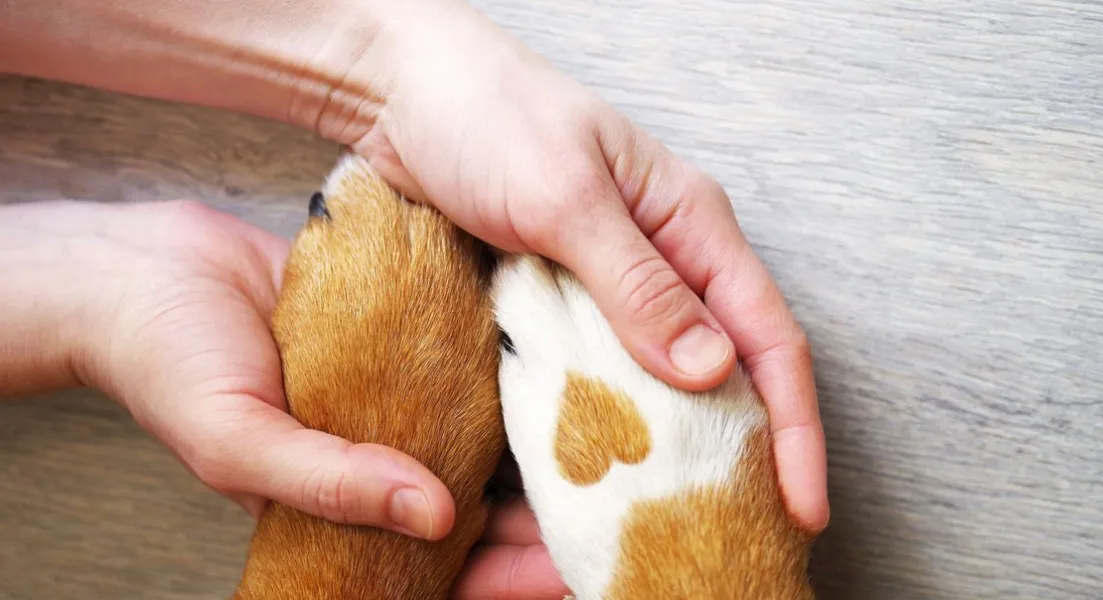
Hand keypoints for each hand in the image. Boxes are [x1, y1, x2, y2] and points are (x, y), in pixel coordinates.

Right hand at [0, 199, 566, 598]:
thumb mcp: (239, 442)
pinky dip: (508, 374)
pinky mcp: (406, 338)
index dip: (504, 577)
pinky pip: (468, 366)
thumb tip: (432, 515)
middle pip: (482, 507)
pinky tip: (564, 360)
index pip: (440, 565)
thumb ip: (330, 482)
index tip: (570, 572)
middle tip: (621, 504)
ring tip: (614, 439)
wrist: (149, 272)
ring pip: (485, 438)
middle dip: (547, 515)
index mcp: (345, 508)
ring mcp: (398, 398)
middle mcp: (383, 456)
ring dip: (542, 443)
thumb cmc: (171, 368)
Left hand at [345, 0, 828, 531]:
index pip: (767, 336)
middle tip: (747, 531)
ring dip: (675, 448)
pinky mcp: (560, 305)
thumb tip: (714, 372)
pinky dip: (610, 425)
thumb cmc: (487, 113)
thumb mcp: (565, 197)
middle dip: (747, 452)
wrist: (399, 91)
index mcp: (691, 224)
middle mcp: (664, 260)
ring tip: (677, 520)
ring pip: (664, 382)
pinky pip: (600, 376)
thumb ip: (638, 285)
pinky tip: (604, 471)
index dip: (793, 426)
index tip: (801, 505)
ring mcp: (611, 287)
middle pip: (730, 369)